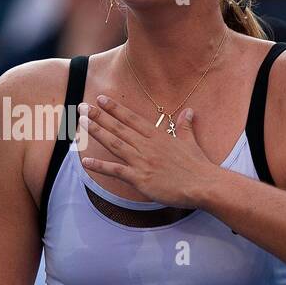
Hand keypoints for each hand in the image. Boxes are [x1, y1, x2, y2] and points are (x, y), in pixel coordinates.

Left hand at [77, 95, 216, 207]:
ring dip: (97, 132)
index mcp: (157, 136)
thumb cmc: (198, 165)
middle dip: (99, 116)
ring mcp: (142, 161)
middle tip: (82, 106)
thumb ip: (185, 126)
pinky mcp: (140, 178)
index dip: (115, 108)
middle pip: (119, 128)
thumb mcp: (190, 141)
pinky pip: (115, 170)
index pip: (132, 118)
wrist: (203, 184)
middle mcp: (147, 145)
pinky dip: (100, 166)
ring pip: (114, 143)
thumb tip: (189, 111)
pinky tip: (85, 161)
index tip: (101, 99)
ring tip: (82, 123)